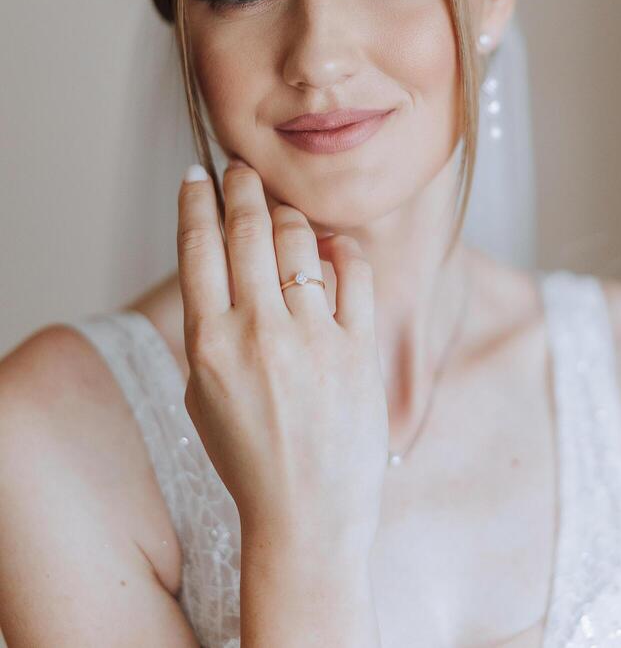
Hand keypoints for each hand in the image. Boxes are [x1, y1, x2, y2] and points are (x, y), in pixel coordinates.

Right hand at [176, 159, 387, 553]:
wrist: (306, 517)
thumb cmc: (248, 458)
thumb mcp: (202, 395)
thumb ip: (208, 329)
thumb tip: (221, 266)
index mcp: (209, 344)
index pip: (197, 247)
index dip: (196, 201)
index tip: (199, 174)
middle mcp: (259, 332)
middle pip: (248, 229)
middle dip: (242, 186)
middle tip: (242, 169)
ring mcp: (312, 338)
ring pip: (300, 240)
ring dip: (289, 212)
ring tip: (283, 208)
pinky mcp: (357, 348)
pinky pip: (354, 272)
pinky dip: (342, 248)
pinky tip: (333, 245)